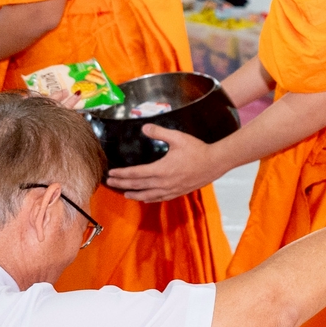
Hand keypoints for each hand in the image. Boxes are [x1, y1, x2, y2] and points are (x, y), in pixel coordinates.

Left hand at [107, 126, 223, 202]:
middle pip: (138, 185)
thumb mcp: (178, 137)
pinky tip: (145, 199)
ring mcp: (171, 189)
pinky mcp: (178, 192)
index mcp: (161, 169)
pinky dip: (149, 199)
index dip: (122, 174)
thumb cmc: (197, 149)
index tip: (111, 173)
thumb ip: (159, 132)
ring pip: (147, 195)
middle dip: (122, 184)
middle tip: (110, 182)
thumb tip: (144, 127)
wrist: (215, 163)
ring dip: (134, 194)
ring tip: (124, 193)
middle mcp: (163, 183)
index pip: (135, 173)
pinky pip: (160, 198)